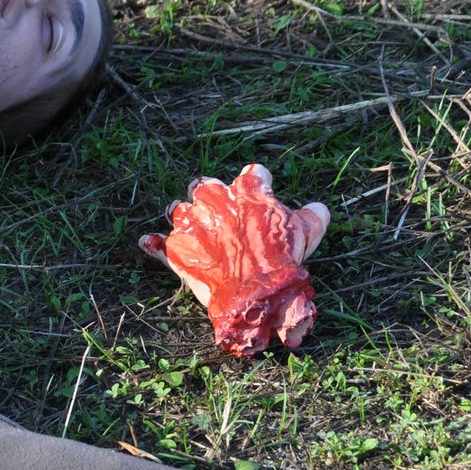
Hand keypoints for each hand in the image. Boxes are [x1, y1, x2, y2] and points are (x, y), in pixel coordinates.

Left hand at [140, 164, 329, 355]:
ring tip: (196, 231)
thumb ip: (311, 216)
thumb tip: (318, 208)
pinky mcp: (176, 248)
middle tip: (224, 215)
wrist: (254, 294)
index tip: (263, 194)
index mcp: (246, 189)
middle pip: (206, 186)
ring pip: (179, 209)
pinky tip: (151, 242)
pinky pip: (157, 243)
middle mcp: (213, 198)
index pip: (254, 175)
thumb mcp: (306, 233)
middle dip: (213, 198)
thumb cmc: (281, 259)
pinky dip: (155, 244)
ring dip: (187, 218)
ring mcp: (191, 222)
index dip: (260, 184)